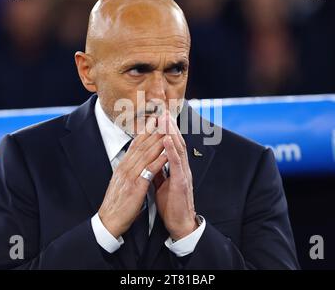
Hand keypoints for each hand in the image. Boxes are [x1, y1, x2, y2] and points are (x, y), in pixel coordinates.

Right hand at [98, 117, 167, 237]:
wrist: (109, 220)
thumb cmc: (117, 203)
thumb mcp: (121, 182)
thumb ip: (128, 170)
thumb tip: (134, 161)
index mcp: (123, 166)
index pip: (136, 144)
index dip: (146, 130)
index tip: (155, 119)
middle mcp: (125, 167)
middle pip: (142, 144)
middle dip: (154, 130)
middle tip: (164, 117)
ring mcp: (130, 175)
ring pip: (146, 153)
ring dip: (158, 140)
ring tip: (168, 128)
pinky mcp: (136, 186)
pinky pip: (149, 170)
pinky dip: (159, 159)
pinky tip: (167, 152)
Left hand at [154, 112, 197, 239]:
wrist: (179, 223)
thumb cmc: (171, 205)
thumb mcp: (162, 184)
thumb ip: (159, 171)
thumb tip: (151, 161)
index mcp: (177, 168)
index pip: (172, 145)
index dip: (167, 131)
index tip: (160, 118)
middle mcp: (182, 168)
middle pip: (177, 142)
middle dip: (170, 127)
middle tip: (164, 111)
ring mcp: (183, 174)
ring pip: (179, 149)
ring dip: (172, 132)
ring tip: (165, 119)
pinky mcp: (181, 182)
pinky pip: (177, 163)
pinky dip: (171, 150)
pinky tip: (166, 139)